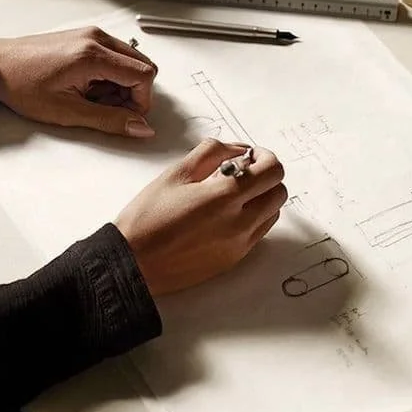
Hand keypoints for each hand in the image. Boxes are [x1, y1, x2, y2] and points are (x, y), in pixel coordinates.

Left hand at [0, 26, 157, 136]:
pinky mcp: (85, 37)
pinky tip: (89, 86)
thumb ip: (109, 120)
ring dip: (121, 83)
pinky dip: (111, 74)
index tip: (127, 115)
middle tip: (109, 108)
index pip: (144, 75)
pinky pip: (115, 55)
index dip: (141, 101)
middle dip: (133, 92)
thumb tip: (139, 127)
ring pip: (130, 60)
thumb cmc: (22, 84)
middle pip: (142, 65)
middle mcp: (96, 38)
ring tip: (93, 97)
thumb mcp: (68, 111)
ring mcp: (91, 35)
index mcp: (93, 55)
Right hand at [115, 139, 286, 295]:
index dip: (266, 157)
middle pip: (279, 192)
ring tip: (233, 194)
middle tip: (243, 172)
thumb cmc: (147, 218)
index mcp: (224, 197)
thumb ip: (212, 152)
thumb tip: (240, 149)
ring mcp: (239, 245)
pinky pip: (258, 233)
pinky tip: (226, 214)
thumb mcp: (176, 173)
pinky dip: (252, 218)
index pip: (272, 171)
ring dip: (262, 198)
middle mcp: (239, 223)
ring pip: (272, 213)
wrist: (133, 263)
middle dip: (266, 177)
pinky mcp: (233, 259)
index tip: (251, 155)